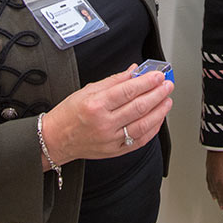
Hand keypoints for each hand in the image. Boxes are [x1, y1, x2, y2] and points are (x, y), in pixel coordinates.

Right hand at [40, 65, 173, 166]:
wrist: (55, 139)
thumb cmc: (68, 114)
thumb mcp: (88, 90)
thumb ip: (114, 80)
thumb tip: (134, 71)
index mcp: (96, 105)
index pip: (128, 91)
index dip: (147, 82)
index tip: (158, 76)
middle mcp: (104, 123)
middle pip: (138, 107)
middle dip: (158, 94)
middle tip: (167, 85)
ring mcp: (110, 139)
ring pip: (143, 125)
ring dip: (159, 111)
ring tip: (167, 100)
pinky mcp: (114, 151)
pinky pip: (139, 141)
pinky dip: (152, 129)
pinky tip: (158, 119)